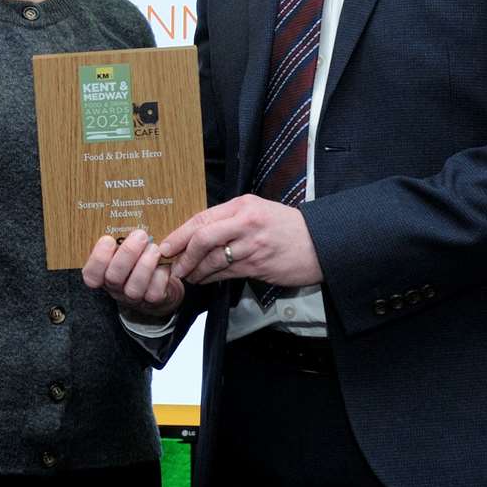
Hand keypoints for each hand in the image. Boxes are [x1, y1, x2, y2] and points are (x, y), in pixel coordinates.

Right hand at [81, 230, 184, 319]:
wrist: (157, 283)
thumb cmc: (136, 260)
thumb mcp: (122, 250)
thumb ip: (118, 240)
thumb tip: (121, 215)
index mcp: (103, 274)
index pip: (91, 274)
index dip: (98, 258)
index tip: (108, 239)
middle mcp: (115, 288)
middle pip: (114, 277)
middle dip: (127, 254)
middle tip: (140, 235)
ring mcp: (133, 297)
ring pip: (134, 287)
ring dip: (145, 265)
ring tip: (154, 248)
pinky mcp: (153, 300)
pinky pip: (154, 292)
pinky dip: (160, 276)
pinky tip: (164, 264)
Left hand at [161, 194, 321, 287]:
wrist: (320, 243)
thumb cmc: (287, 227)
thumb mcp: (259, 210)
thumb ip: (231, 217)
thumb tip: (199, 232)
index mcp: (243, 205)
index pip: (203, 218)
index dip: (180, 234)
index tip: (166, 245)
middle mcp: (245, 223)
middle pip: (203, 238)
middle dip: (183, 254)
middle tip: (173, 264)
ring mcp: (252, 246)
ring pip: (212, 259)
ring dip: (195, 270)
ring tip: (187, 275)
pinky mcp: (258, 266)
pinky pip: (226, 273)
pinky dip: (211, 278)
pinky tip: (204, 280)